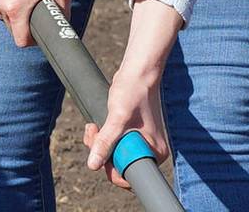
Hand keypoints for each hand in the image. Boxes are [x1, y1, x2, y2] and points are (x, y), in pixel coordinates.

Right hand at [0, 0, 70, 48]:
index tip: (39, 31)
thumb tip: (66, 26)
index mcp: (16, 8)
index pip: (20, 40)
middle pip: (12, 26)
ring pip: (3, 12)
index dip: (33, 39)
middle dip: (24, 20)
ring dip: (14, 7)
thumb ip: (64, 13)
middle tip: (37, 3)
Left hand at [83, 52, 169, 189]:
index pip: (131, 176)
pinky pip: (112, 145)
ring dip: (98, 144)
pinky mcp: (129, 134)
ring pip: (112, 155)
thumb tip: (93, 165)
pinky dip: (101, 138)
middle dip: (101, 153)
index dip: (112, 169)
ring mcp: (139, 142)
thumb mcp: (117, 119)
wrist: (136, 71)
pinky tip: (96, 126)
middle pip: (120, 166)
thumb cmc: (134, 91)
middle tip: (94, 133)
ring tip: (93, 127)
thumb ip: (106, 143)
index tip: (101, 154)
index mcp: (155, 152)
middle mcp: (149, 150)